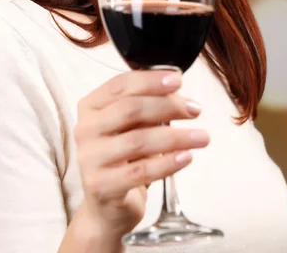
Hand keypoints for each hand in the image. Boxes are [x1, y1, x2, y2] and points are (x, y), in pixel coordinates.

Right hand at [73, 69, 209, 236]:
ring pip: (138, 140)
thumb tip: (178, 92)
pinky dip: (168, 163)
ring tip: (202, 137)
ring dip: (176, 137)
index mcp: (90, 107)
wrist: (107, 207)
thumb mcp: (133, 126)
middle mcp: (84, 129)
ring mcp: (89, 158)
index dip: (151, 80)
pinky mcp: (101, 186)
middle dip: (168, 106)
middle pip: (130, 109)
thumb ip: (148, 106)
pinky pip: (141, 171)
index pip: (121, 85)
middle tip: (195, 110)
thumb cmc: (124, 158)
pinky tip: (187, 157)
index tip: (178, 80)